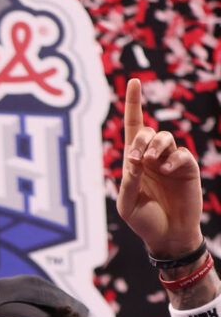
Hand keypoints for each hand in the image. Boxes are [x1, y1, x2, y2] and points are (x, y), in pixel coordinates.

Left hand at [117, 78, 203, 259]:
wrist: (167, 235)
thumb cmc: (143, 220)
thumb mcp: (127, 202)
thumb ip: (129, 180)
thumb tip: (133, 157)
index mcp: (133, 161)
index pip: (133, 127)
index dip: (133, 104)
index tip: (134, 81)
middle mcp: (152, 157)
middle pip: (147, 131)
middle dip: (141, 140)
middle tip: (138, 159)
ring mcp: (170, 162)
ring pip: (164, 138)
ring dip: (156, 146)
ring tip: (151, 163)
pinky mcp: (187, 169)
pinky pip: (181, 154)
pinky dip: (173, 160)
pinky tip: (167, 170)